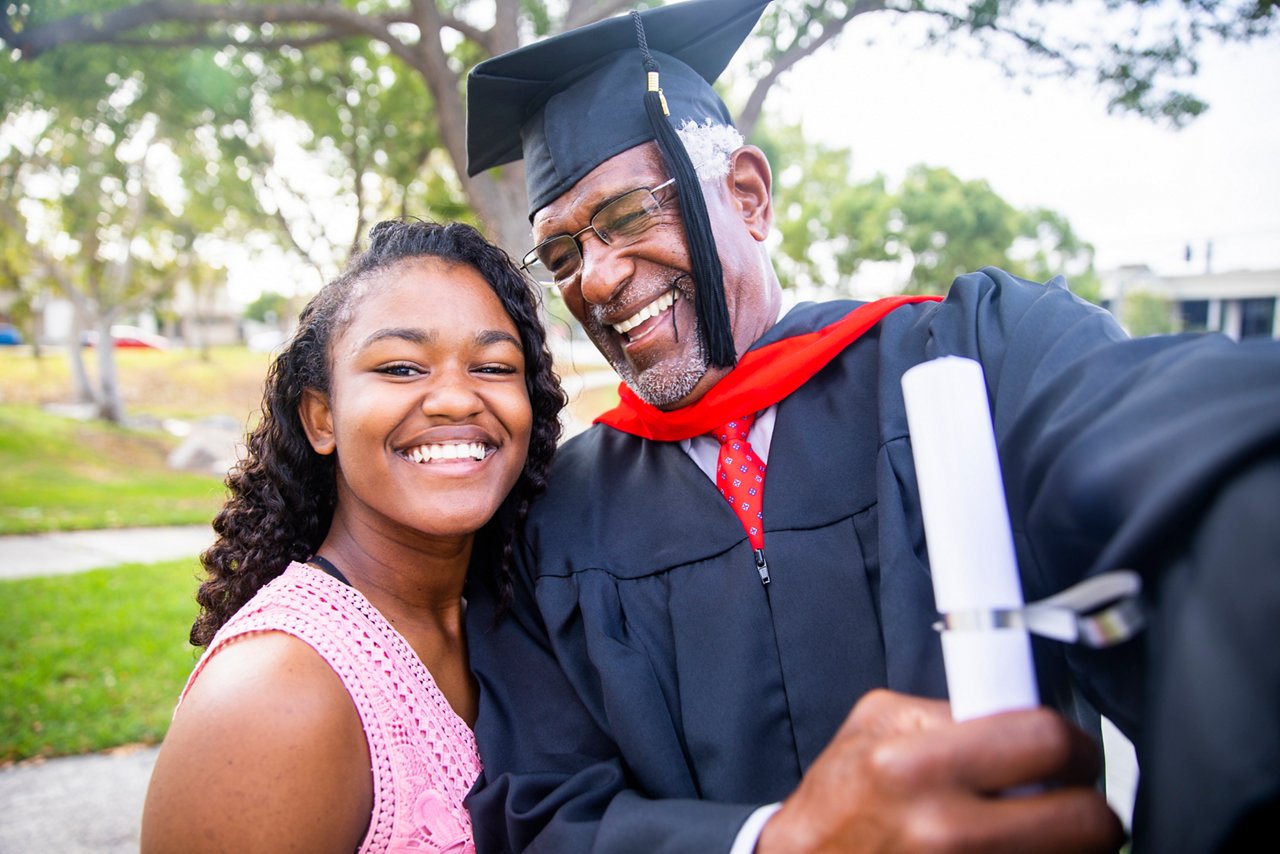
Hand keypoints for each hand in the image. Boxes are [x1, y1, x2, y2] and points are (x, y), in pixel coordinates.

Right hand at [756, 689, 1123, 852]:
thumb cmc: (837, 802)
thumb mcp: (874, 727)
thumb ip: (947, 714)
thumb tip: (1015, 711)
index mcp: (916, 767)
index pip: (1047, 741)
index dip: (1076, 747)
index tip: (1074, 755)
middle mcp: (944, 832)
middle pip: (1087, 822)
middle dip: (1089, 810)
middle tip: (1070, 801)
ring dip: (1066, 847)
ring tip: (1029, 831)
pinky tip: (1005, 853)